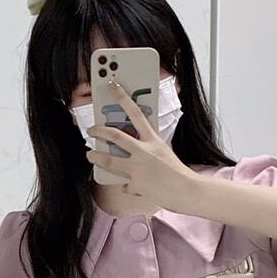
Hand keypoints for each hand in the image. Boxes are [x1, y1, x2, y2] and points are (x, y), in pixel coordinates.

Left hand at [85, 80, 197, 212]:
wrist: (186, 191)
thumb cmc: (177, 172)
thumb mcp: (163, 151)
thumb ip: (148, 147)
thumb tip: (133, 148)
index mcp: (152, 140)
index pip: (135, 113)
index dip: (122, 98)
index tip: (112, 86)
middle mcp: (143, 152)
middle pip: (114, 136)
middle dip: (99, 131)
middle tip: (91, 130)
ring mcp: (137, 169)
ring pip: (108, 161)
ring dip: (95, 156)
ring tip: (90, 155)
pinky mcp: (135, 185)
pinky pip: (125, 185)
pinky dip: (127, 187)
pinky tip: (131, 187)